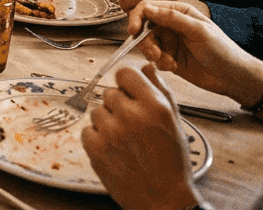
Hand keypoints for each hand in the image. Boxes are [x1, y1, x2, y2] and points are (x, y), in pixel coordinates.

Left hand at [82, 64, 201, 209]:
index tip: (129, 92)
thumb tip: (146, 66)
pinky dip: (97, 138)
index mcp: (154, 107)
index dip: (126, 83)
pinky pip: (87, 130)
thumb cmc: (172, 162)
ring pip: (97, 111)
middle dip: (119, 106)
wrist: (163, 199)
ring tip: (125, 140)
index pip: (125, 73)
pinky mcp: (95, 148)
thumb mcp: (175, 122)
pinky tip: (114, 150)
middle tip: (132, 125)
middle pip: (110, 93)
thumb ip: (160, 91)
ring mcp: (111, 132)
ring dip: (107, 122)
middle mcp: (131, 116)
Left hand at [110, 0, 209, 15]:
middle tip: (126, 7)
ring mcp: (170, 3)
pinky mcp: (171, 18)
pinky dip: (140, 22)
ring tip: (136, 14)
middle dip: (123, 2)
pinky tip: (142, 22)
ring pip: (134, 9)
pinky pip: (144, 21)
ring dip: (130, 13)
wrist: (200, 16)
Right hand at [124, 0, 262, 100]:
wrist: (232, 77)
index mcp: (179, 11)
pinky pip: (153, 58)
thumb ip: (172, 18)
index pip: (149, 8)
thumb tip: (148, 8)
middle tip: (154, 53)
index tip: (134, 31)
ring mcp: (169, 41)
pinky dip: (160, 63)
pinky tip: (173, 66)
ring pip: (146, 43)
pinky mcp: (168, 56)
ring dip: (153, 54)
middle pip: (144, 27)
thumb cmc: (223, 51)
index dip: (137, 17)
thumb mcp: (199, 31)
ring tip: (167, 61)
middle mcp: (172, 24)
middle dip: (146, 41)